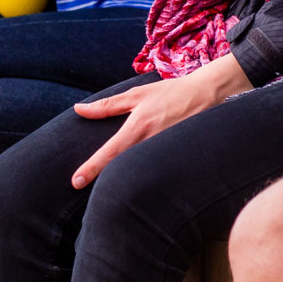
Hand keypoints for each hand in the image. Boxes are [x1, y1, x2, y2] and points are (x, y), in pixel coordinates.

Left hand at [70, 53, 251, 187]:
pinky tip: (142, 180)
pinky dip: (147, 176)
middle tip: (89, 185)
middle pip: (122, 169)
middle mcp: (150, 144)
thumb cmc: (170, 93)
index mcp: (138, 128)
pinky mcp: (177, 160)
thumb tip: (79, 110)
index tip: (75, 181)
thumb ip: (107, 106)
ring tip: (115, 187)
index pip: (109, 152)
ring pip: (140, 173)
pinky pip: (157, 171)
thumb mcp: (137, 95)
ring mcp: (165, 154)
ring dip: (126, 180)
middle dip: (106, 179)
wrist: (207, 94)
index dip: (91, 168)